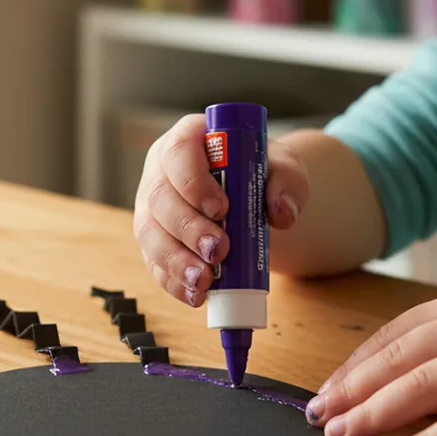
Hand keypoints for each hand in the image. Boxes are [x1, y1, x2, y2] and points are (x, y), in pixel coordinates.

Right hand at [133, 114, 310, 306]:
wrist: (251, 195)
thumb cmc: (259, 173)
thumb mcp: (281, 167)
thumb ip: (287, 182)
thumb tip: (281, 212)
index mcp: (187, 140)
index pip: (177, 152)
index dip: (192, 181)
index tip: (221, 207)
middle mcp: (160, 172)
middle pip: (159, 198)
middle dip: (187, 229)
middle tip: (219, 250)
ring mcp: (151, 208)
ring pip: (149, 234)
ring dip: (176, 261)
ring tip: (205, 281)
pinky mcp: (153, 241)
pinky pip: (153, 263)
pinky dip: (173, 282)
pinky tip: (195, 295)